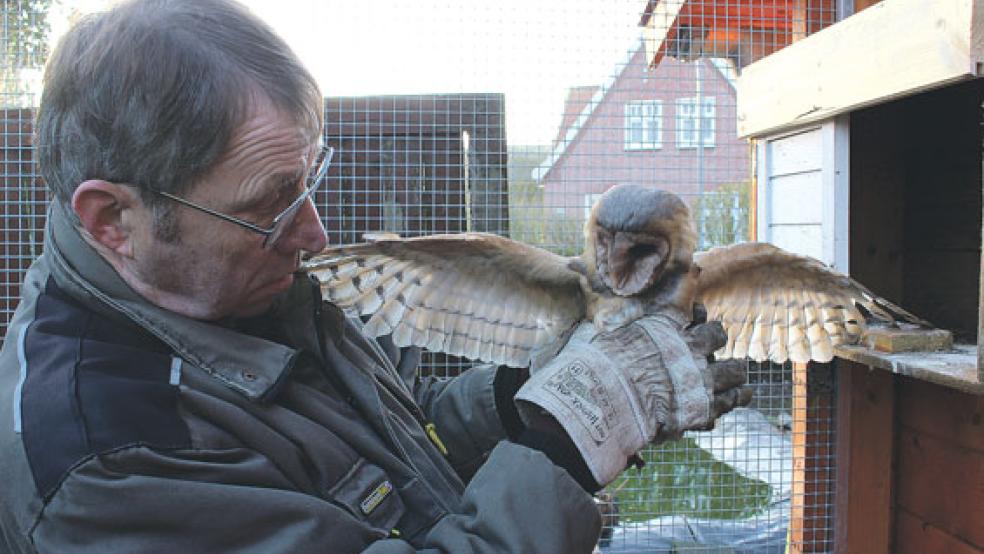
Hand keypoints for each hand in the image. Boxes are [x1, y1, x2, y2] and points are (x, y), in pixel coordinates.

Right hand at [514, 306, 750, 486]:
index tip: (694, 305)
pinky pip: (730, 401)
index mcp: (663, 325)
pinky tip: (736, 397)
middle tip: (709, 342)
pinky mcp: (704, 408)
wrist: (602, 402)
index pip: (687, 302)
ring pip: (734, 369)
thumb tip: (576, 278)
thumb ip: (599, 317)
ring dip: (733, 371)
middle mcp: (687, 347)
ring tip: (735, 373)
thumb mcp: (592, 331)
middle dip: (714, 337)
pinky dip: (733, 399)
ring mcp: (699, 378)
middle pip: (716, 335)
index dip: (692, 305)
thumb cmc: (593, 366)